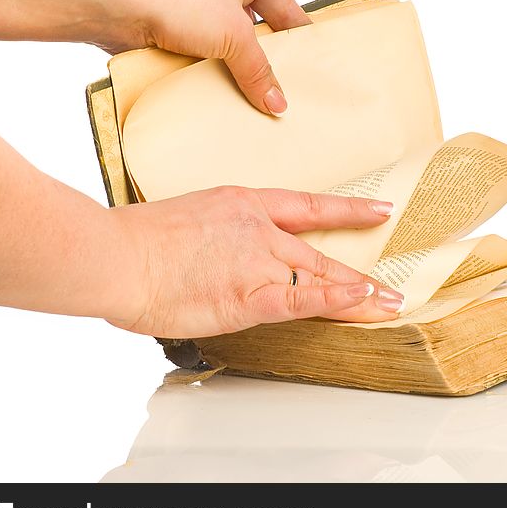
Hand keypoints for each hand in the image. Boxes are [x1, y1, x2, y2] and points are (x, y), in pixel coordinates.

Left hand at [104, 0, 311, 114]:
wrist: (114, 5)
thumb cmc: (177, 0)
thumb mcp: (233, 37)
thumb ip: (259, 71)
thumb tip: (278, 104)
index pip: (284, 4)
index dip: (297, 37)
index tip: (312, 67)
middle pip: (258, 24)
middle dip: (267, 56)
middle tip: (287, 88)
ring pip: (230, 39)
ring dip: (239, 66)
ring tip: (259, 96)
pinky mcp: (175, 20)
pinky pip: (206, 49)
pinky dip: (215, 69)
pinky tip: (226, 93)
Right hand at [107, 186, 404, 337]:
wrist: (115, 256)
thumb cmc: (134, 242)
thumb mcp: (184, 220)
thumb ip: (213, 237)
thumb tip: (216, 255)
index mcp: (241, 203)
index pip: (307, 205)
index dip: (347, 210)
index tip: (379, 210)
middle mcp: (257, 228)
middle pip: (320, 250)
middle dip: (360, 270)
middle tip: (391, 283)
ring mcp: (257, 259)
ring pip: (320, 276)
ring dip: (359, 294)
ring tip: (390, 304)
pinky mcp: (249, 294)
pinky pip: (303, 298)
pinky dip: (336, 300)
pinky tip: (362, 301)